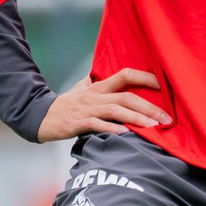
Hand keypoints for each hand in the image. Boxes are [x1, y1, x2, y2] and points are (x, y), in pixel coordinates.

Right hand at [37, 69, 171, 141]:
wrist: (38, 116)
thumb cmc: (64, 104)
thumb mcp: (79, 88)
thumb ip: (93, 81)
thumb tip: (98, 72)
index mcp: (98, 86)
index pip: (125, 75)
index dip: (145, 77)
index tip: (164, 85)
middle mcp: (96, 95)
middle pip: (127, 96)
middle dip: (149, 107)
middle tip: (167, 119)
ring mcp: (87, 109)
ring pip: (116, 110)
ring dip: (137, 119)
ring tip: (153, 128)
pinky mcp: (78, 123)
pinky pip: (98, 125)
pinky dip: (113, 129)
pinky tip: (126, 134)